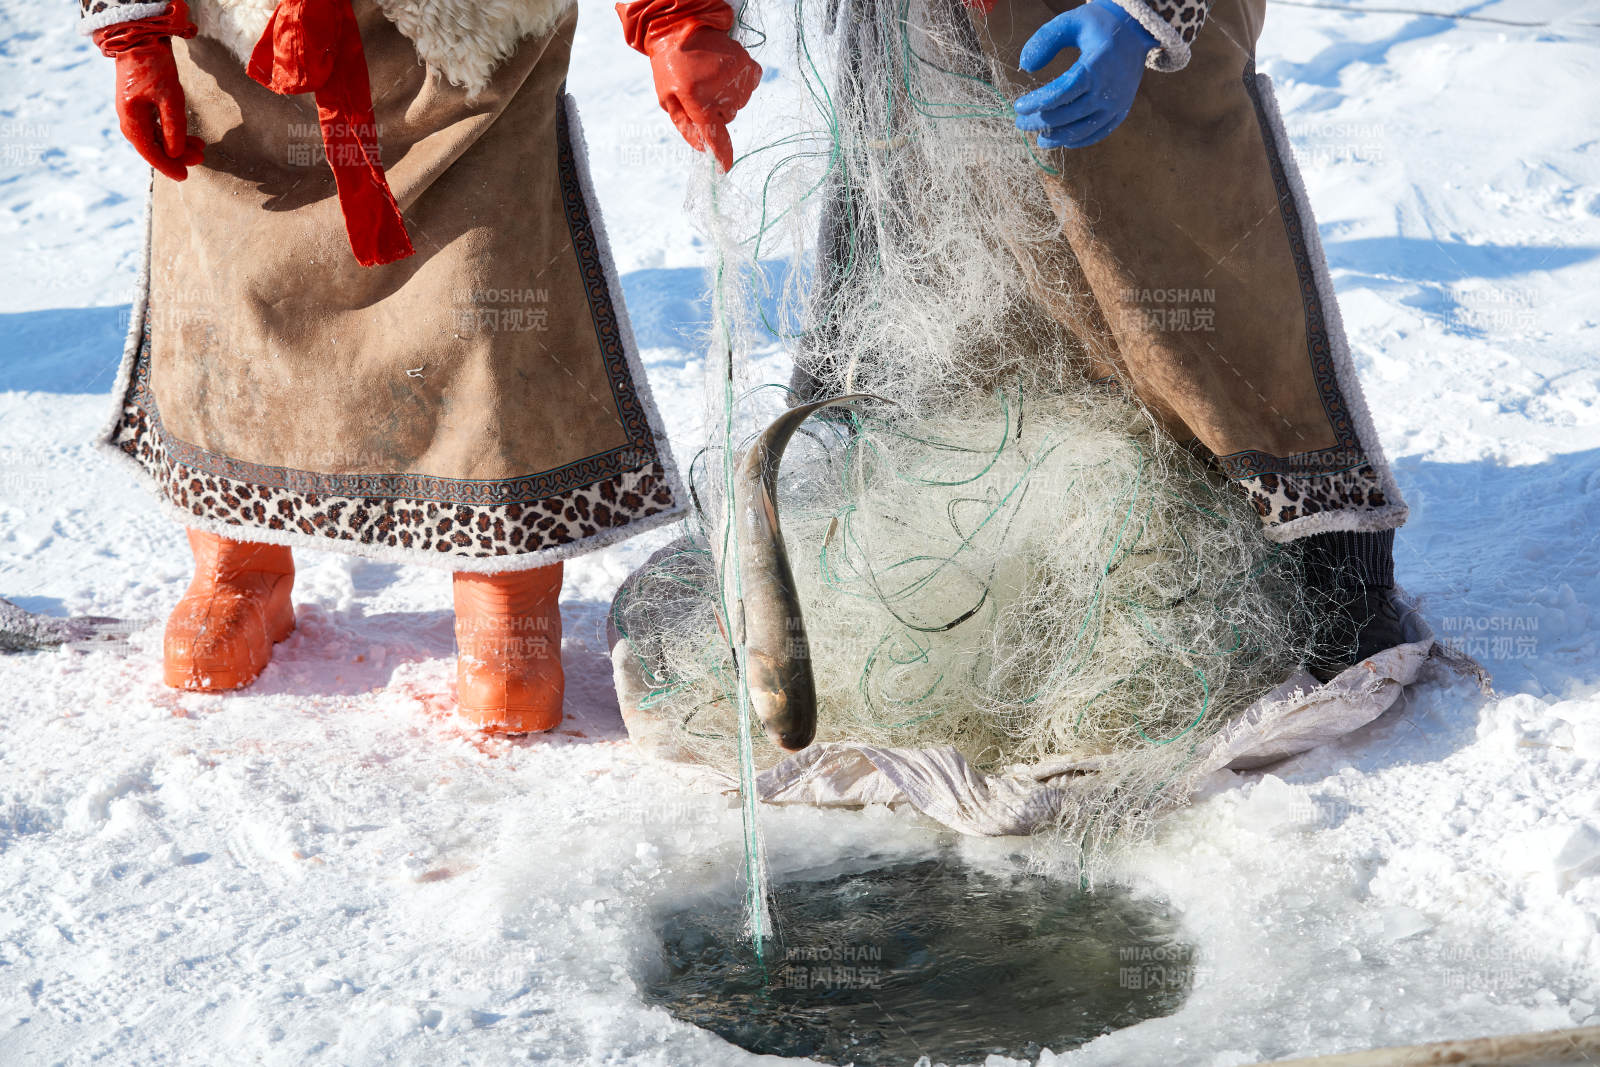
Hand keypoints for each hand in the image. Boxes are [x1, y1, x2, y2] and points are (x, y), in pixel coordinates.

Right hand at [93, 2, 204, 180]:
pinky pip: (157, 126)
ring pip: (157, 137)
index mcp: (131, 119)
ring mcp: (134, 112)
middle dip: (177, 154)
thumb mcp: (170, 97)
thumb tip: (175, 153)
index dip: (168, 166)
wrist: (140, 38)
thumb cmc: (153, 66)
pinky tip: (189, 136)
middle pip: (154, 146)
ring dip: (178, 143)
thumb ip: (174, 127)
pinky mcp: (141, 104)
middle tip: (200, 158)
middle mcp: (130, 119)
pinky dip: (173, 132)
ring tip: (200, 147)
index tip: (184, 176)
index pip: (150, 152)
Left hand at [649, 24, 760, 171]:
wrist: (683, 26)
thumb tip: (704, 148)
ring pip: (737, 105)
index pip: (714, 135)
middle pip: (726, 119)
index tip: (723, 168)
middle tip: (700, 90)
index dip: (721, 154)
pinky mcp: (748, 66)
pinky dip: (738, 86)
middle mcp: (721, 90)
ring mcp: (738, 78)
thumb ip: (686, 126)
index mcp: (697, 99)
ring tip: (709, 77)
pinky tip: (724, 73)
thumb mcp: (668, 98)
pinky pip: (748, 89)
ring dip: (725, 97)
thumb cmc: (671, 65)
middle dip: (714, 111)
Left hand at [1013, 0, 1157, 149]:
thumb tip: (1025, 66)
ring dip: (1057, 137)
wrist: (1136, 32)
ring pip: (1082, 130)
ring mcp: (1116, 104)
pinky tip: (1063, 141)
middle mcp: (1108, 90)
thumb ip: (1045, 40)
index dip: (1036, 103)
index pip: (1059, 94)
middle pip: (1066, 116)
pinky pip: (1099, 133)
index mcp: (1095, 68)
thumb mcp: (1071, 22)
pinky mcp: (1121, 111)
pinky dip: (1080, 140)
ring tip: (1039, 138)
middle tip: (1021, 123)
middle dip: (1040, 122)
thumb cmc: (1099, 25)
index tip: (1018, 106)